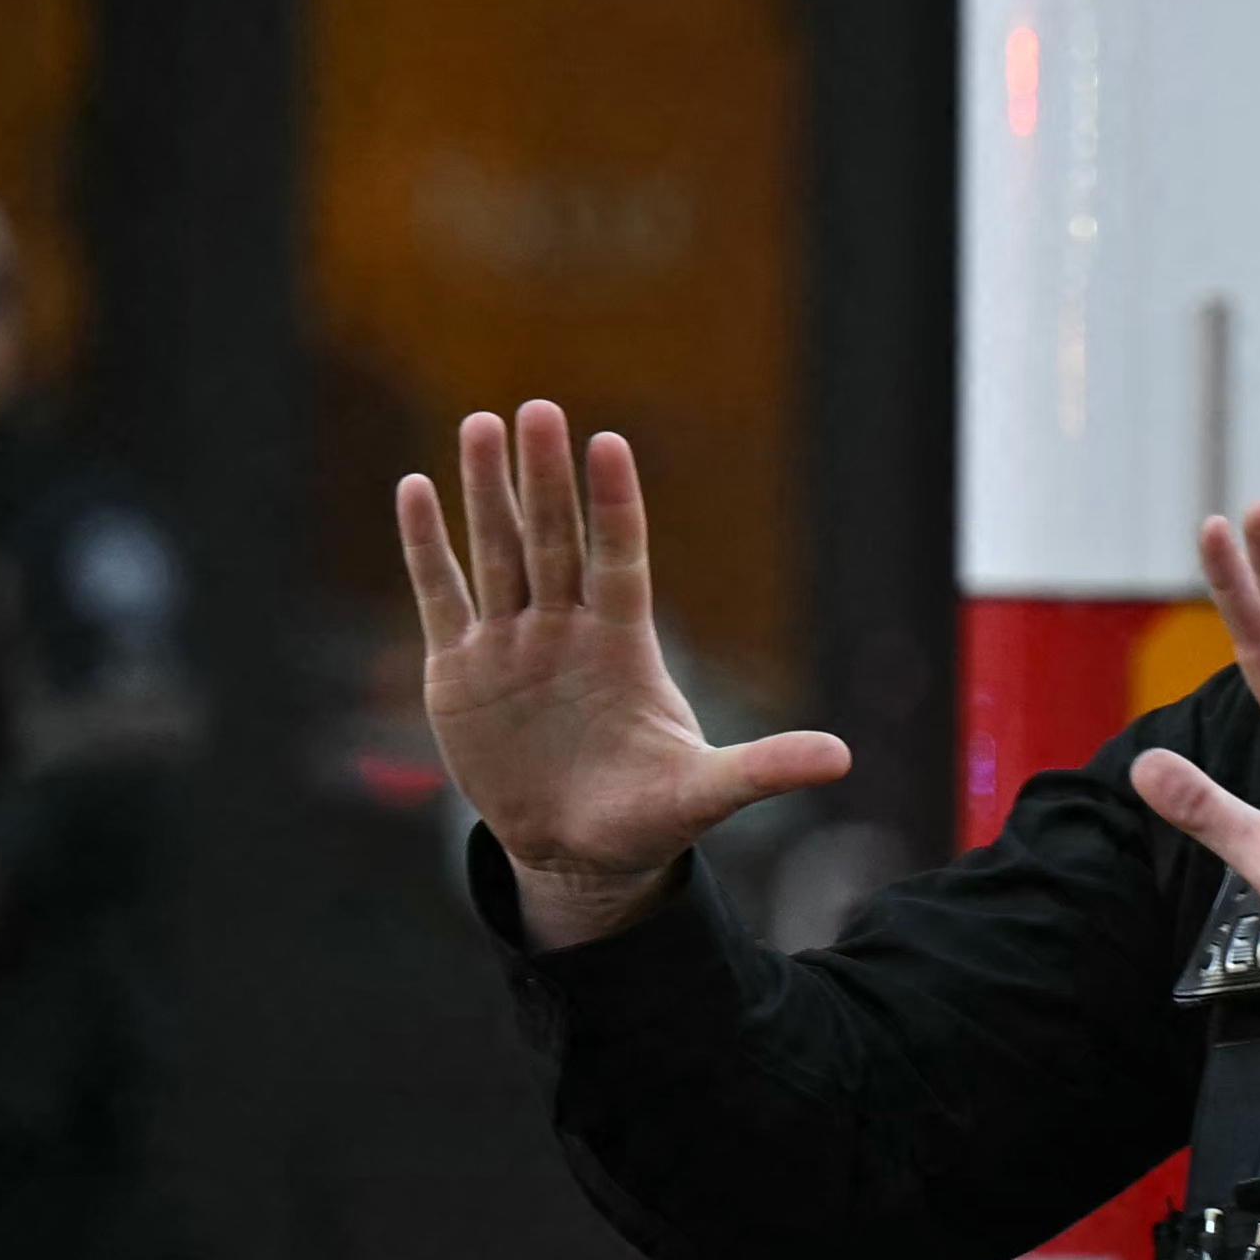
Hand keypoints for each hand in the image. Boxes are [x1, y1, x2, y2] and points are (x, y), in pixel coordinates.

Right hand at [398, 405, 855, 952]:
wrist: (576, 851)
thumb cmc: (646, 813)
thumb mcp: (703, 794)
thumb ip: (763, 769)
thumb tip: (844, 760)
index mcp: (625, 644)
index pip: (621, 558)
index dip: (615, 505)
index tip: (609, 444)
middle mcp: (567, 628)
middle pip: (554, 539)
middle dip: (546, 478)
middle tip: (537, 409)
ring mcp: (511, 643)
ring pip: (497, 551)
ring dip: (486, 491)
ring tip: (482, 423)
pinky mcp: (460, 670)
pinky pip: (441, 595)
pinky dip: (426, 546)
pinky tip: (415, 487)